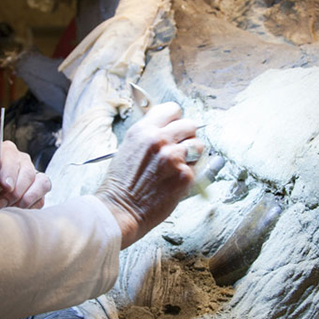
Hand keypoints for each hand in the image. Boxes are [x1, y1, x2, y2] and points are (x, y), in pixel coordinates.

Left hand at [0, 141, 50, 208]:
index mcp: (3, 152)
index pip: (11, 155)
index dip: (9, 171)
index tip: (4, 187)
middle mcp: (21, 161)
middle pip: (28, 172)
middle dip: (15, 192)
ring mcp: (31, 177)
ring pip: (42, 184)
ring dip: (26, 199)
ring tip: (8, 208)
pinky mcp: (37, 193)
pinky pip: (41, 200)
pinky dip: (29, 208)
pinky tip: (14, 211)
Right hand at [94, 102, 203, 248]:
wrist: (120, 208)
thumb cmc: (122, 182)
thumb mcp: (129, 146)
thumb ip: (149, 134)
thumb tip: (169, 128)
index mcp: (144, 129)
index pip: (173, 109)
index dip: (175, 120)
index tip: (174, 128)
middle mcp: (159, 139)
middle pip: (190, 125)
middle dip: (187, 136)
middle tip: (179, 149)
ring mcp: (173, 157)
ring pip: (198, 145)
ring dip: (191, 154)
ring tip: (177, 165)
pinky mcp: (184, 175)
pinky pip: (196, 167)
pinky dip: (188, 174)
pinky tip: (173, 181)